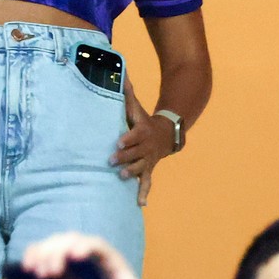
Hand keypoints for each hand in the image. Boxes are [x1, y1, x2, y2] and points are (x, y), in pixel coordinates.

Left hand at [11, 232, 140, 278]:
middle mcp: (75, 260)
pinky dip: (84, 245)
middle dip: (45, 253)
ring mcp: (92, 257)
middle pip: (55, 242)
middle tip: (41, 273)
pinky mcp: (110, 258)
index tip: (26, 266)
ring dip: (59, 249)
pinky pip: (97, 244)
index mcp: (62, 270)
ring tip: (56, 270)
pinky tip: (76, 256)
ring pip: (71, 238)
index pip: (43, 249)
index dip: (34, 252)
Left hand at [110, 77, 172, 205]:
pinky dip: (144, 192)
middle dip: (124, 157)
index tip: (118, 142)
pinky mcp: (149, 169)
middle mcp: (146, 147)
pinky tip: (140, 204)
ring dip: (132, 173)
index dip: (127, 139)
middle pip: (135, 152)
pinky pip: (147, 182)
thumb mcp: (137, 106)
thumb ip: (127, 92)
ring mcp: (148, 160)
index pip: (134, 135)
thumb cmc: (144, 120)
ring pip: (141, 167)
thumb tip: (121, 73)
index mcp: (142, 131)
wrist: (167, 134)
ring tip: (122, 177)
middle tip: (111, 161)